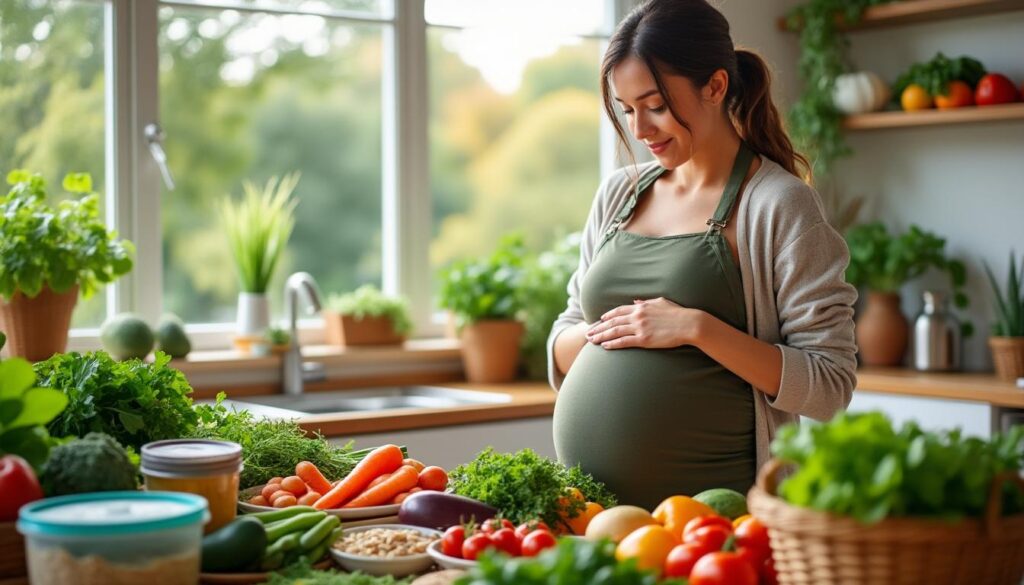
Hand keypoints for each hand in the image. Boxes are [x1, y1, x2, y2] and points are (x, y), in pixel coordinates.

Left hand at [586, 297, 703, 348]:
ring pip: (615, 332)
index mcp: (641, 307)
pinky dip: (613, 344)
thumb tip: (636, 302)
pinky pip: (624, 342)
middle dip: (599, 327)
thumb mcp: (661, 302)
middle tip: (588, 333)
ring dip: (601, 336)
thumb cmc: (678, 313)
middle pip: (613, 322)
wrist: (689, 324)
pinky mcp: (644, 340)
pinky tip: (605, 346)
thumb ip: (646, 302)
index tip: (600, 320)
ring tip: (591, 340)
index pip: (619, 311)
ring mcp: (640, 328)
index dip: (607, 316)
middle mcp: (637, 316)